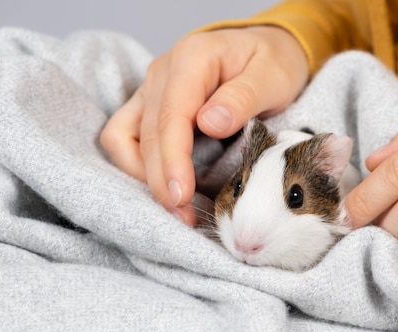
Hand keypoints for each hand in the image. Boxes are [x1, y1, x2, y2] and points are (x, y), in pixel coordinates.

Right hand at [100, 26, 308, 224]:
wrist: (266, 49)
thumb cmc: (273, 61)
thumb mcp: (272, 74)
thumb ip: (243, 97)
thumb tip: (209, 123)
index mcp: (192, 59)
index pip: (171, 116)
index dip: (173, 161)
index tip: (181, 195)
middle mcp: (162, 73)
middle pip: (146, 134)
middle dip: (161, 180)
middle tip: (185, 216)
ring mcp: (151, 90)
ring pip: (124, 138)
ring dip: (144, 176)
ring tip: (175, 207)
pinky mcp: (149, 107)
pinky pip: (124, 138)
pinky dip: (137, 166)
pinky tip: (164, 187)